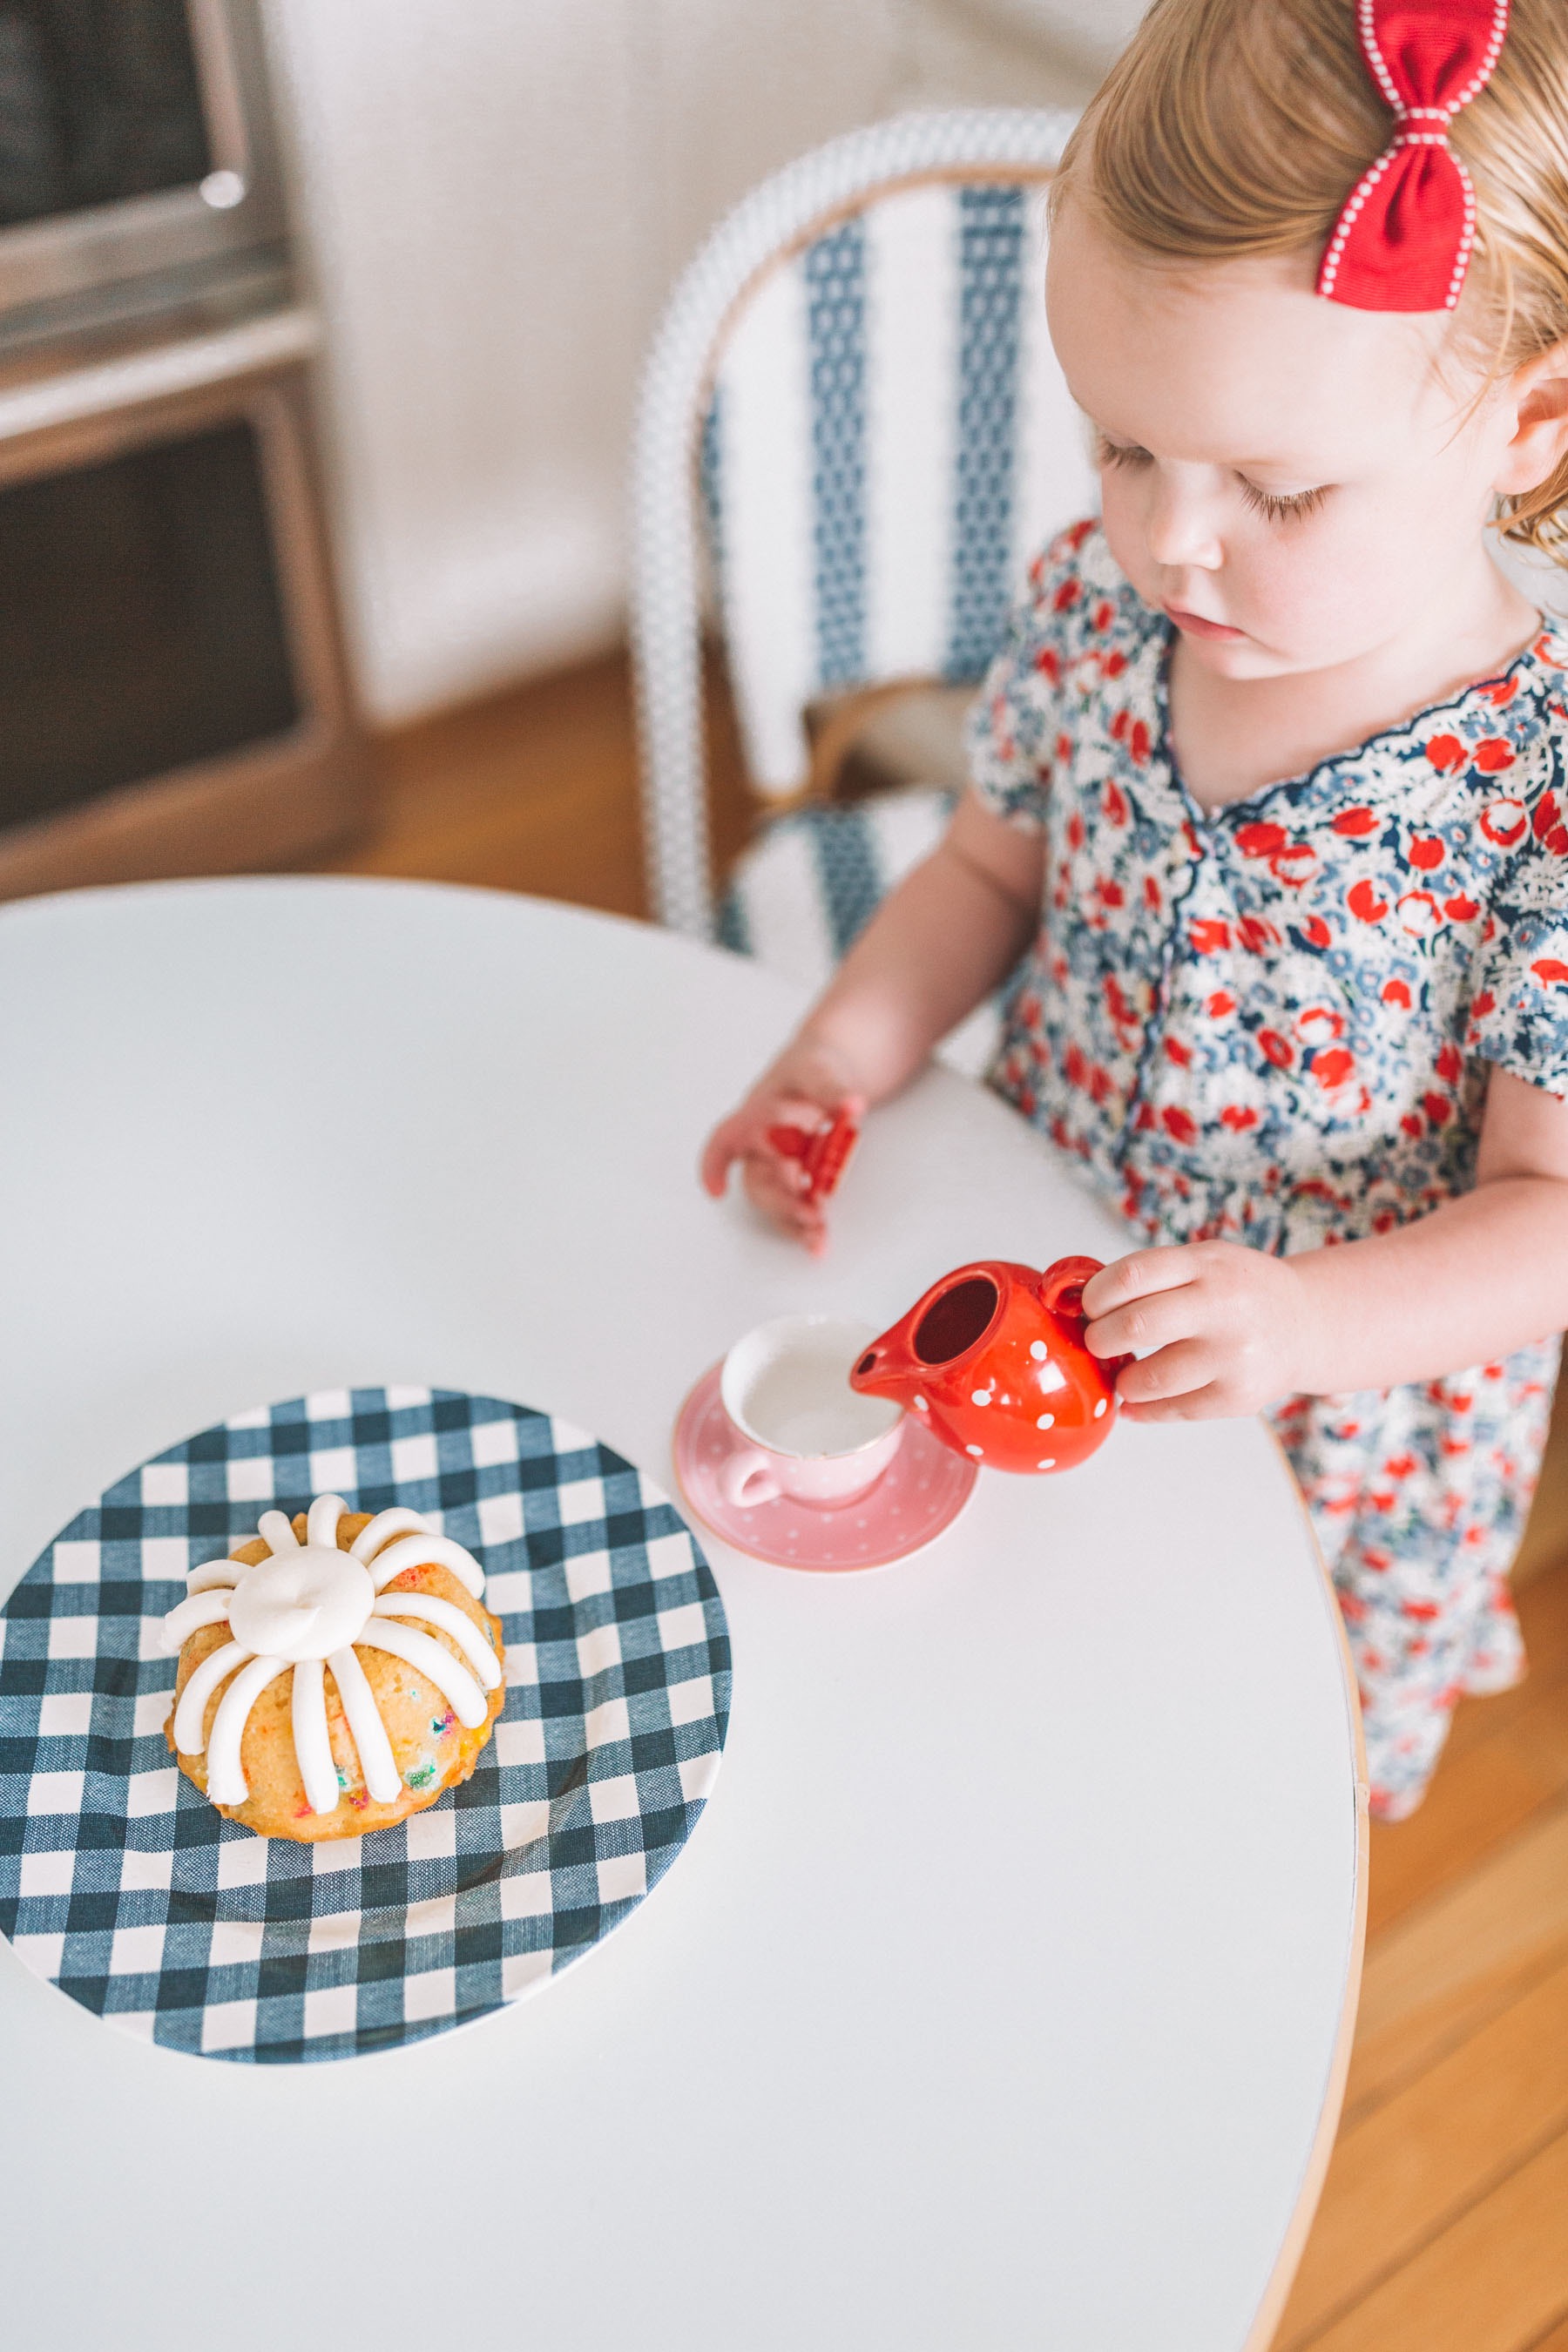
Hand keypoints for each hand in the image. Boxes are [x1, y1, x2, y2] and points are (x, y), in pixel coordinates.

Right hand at [700, 1036, 866, 1255]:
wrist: (827, 1075)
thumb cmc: (810, 1069)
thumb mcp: (819, 1069)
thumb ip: (831, 1088)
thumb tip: (850, 1104)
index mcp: (756, 1116)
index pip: (726, 1139)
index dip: (715, 1165)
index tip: (716, 1188)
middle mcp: (762, 1147)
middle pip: (758, 1181)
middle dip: (782, 1200)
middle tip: (810, 1211)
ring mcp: (781, 1167)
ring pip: (776, 1200)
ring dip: (794, 1219)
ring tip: (818, 1233)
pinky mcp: (802, 1181)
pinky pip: (797, 1206)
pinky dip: (809, 1225)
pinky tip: (820, 1241)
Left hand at [1080, 1241, 1313, 1419]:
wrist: (1304, 1323)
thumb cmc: (1236, 1289)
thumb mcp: (1204, 1260)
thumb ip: (1151, 1275)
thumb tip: (1075, 1302)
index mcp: (1206, 1264)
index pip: (1131, 1276)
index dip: (1095, 1295)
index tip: (1090, 1307)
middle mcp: (1223, 1306)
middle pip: (1134, 1326)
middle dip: (1100, 1339)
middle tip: (1100, 1342)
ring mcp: (1234, 1355)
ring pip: (1148, 1378)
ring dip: (1122, 1379)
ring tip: (1124, 1373)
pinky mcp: (1238, 1397)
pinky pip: (1172, 1410)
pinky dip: (1142, 1408)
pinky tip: (1137, 1401)